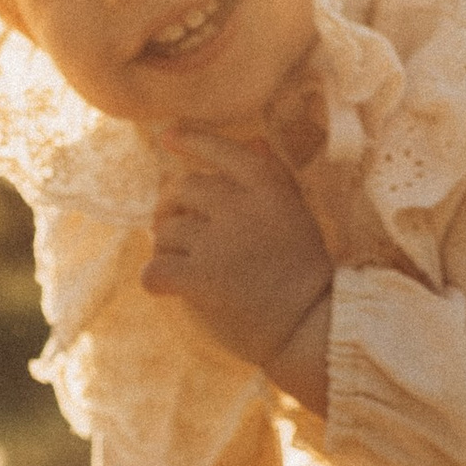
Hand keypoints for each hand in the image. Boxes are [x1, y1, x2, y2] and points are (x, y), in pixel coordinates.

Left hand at [142, 126, 333, 380]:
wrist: (311, 327)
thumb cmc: (304, 274)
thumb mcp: (297, 215)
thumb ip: (274, 177)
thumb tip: (255, 141)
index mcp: (268, 189)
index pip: (224, 151)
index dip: (191, 140)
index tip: (168, 138)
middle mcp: (241, 209)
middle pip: (183, 189)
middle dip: (171, 206)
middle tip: (174, 228)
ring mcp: (219, 243)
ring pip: (166, 231)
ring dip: (167, 248)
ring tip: (183, 265)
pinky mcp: (201, 279)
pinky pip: (155, 269)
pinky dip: (154, 278)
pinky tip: (165, 288)